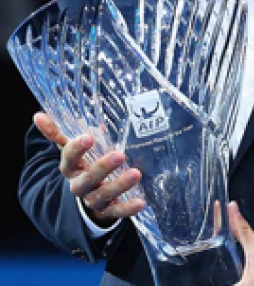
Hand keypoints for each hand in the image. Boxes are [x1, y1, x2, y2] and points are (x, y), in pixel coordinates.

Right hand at [34, 112, 144, 226]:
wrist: (88, 195)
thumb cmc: (82, 165)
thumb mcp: (71, 149)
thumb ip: (57, 133)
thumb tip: (38, 115)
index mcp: (71, 168)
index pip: (69, 158)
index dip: (76, 149)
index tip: (88, 137)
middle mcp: (80, 185)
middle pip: (87, 179)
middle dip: (102, 167)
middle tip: (119, 155)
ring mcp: (93, 198)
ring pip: (103, 195)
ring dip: (119, 185)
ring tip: (136, 173)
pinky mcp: (108, 210)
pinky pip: (117, 211)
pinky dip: (128, 209)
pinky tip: (141, 203)